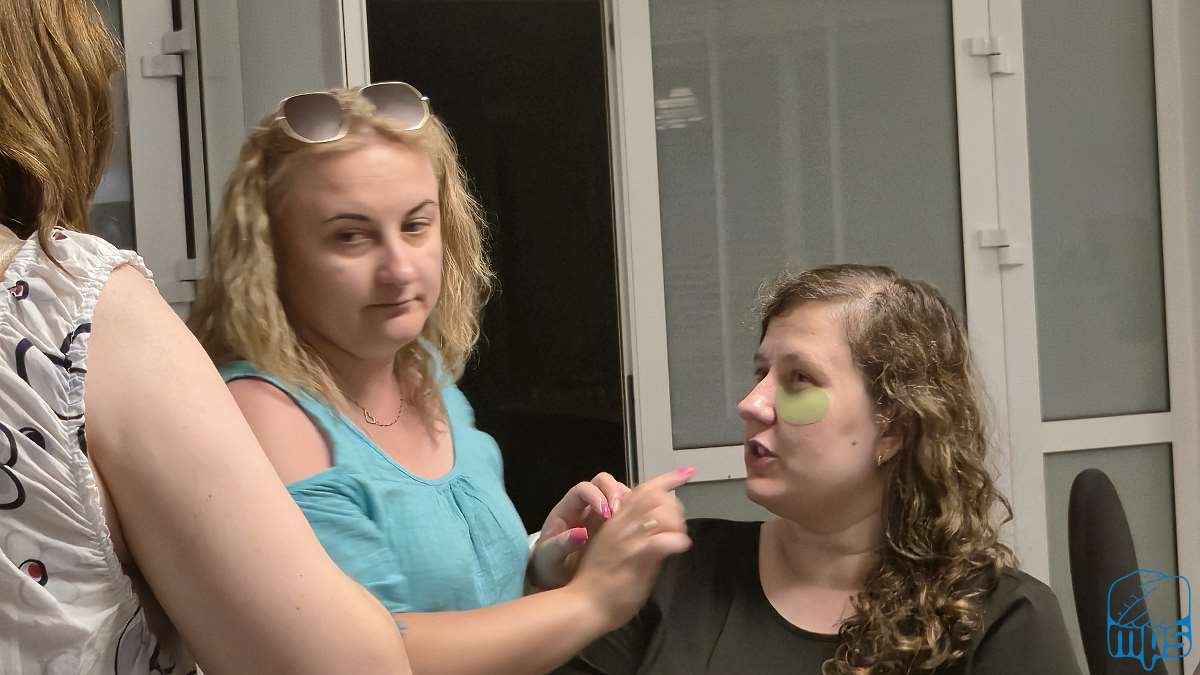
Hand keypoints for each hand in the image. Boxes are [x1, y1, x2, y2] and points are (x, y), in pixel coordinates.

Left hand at [529, 472, 631, 588]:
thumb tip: (581, 534)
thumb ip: (562, 545)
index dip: (596, 495)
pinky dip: (637, 514)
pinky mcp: (615, 525)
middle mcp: (586, 506)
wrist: (555, 578)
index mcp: (568, 509)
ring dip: (629, 501)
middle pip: (603, 482)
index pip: (583, 489)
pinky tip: (640, 529)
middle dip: (615, 492)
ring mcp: (602, 514)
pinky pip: (629, 511)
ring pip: (619, 493)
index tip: (606, 513)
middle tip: (622, 513)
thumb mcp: (551, 558)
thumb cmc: (550, 564)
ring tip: (635, 520)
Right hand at [567, 467, 693, 630]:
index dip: (667, 478)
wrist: (582, 604)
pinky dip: (677, 541)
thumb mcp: (609, 547)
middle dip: (674, 506)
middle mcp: (621, 525)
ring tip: (678, 538)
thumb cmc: (595, 581)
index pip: (642, 490)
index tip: (685, 472)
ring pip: (661, 514)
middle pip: (655, 497)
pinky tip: (680, 546)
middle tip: (677, 524)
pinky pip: (663, 541)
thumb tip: (652, 531)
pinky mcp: (637, 557)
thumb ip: (628, 534)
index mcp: (614, 520)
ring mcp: (629, 540)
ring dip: (677, 524)